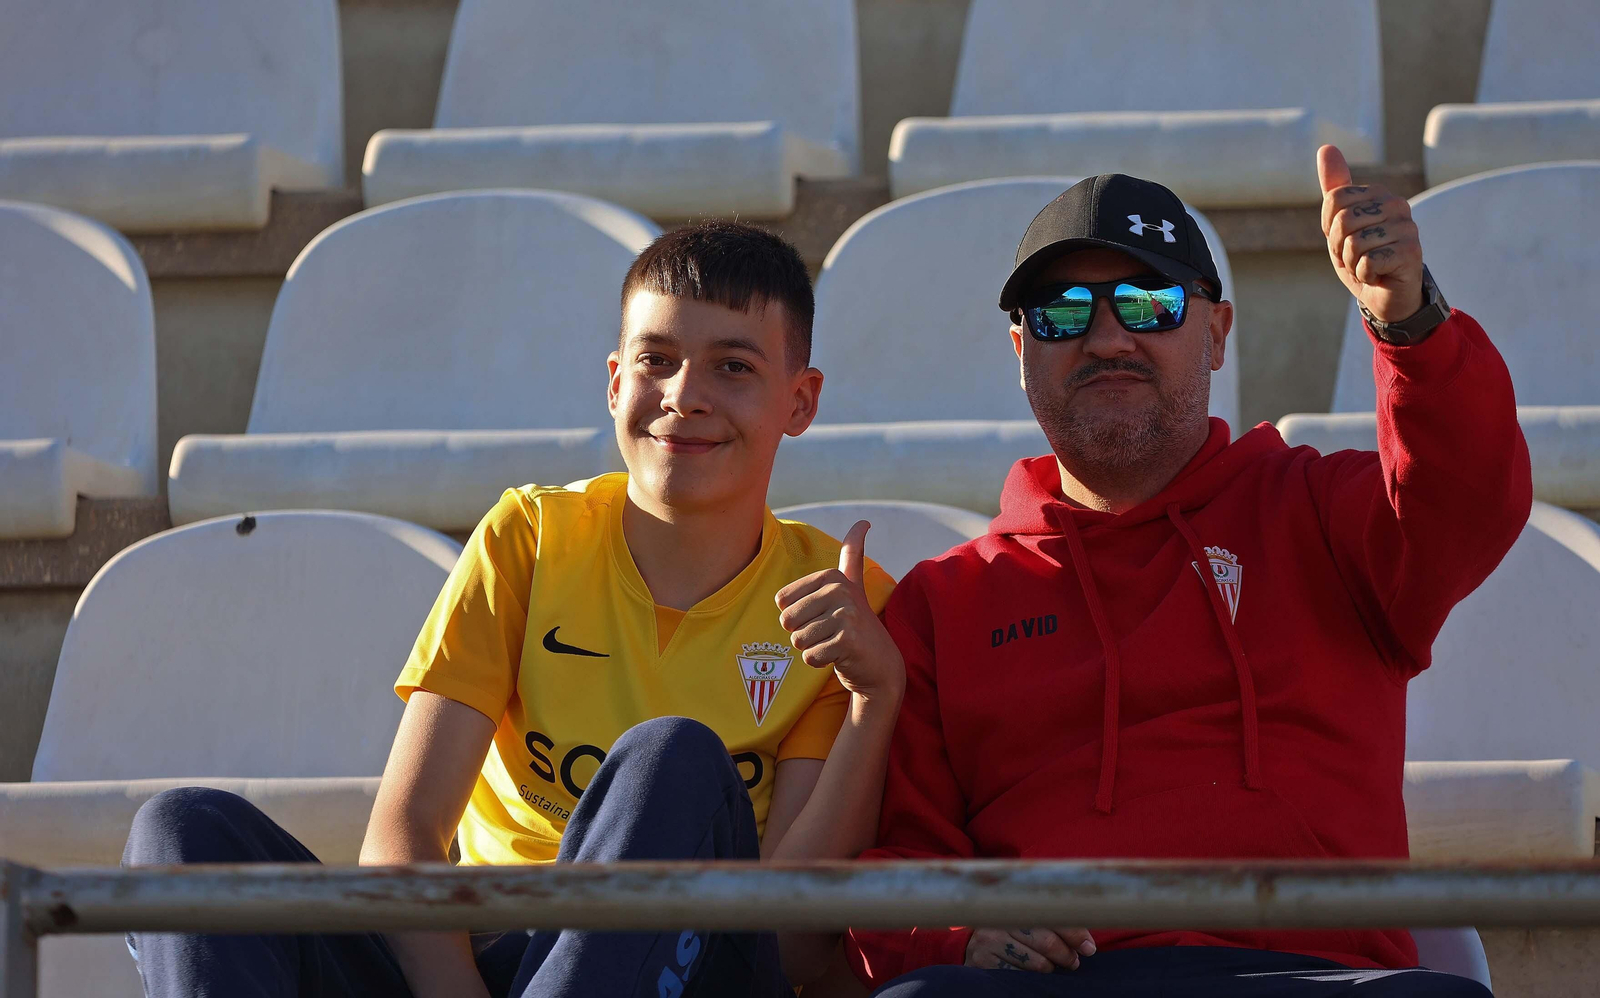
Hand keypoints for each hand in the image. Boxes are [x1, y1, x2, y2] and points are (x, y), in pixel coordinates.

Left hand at [775, 521, 903, 700]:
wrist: (879, 662)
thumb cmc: (855, 623)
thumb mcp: (853, 585)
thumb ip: (853, 553)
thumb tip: (864, 521)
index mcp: (831, 577)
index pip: (782, 601)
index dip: (795, 615)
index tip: (821, 616)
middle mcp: (839, 591)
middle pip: (788, 620)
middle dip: (802, 634)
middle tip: (827, 634)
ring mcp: (846, 615)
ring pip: (798, 640)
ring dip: (811, 648)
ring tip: (833, 643)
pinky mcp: (848, 641)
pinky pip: (810, 656)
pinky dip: (819, 662)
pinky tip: (837, 656)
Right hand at [964, 928, 1095, 972]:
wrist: (974, 944)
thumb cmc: (1012, 932)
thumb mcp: (1028, 920)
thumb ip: (1055, 924)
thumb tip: (1087, 944)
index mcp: (1016, 902)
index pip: (1052, 917)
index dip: (1074, 933)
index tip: (1088, 948)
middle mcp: (1001, 918)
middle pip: (1047, 941)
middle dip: (1066, 955)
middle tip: (1074, 962)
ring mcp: (990, 939)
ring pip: (1037, 962)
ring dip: (1051, 967)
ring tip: (1052, 966)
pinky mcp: (984, 960)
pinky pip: (1020, 975)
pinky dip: (1032, 977)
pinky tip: (1033, 973)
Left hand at [1318, 144, 1425, 322]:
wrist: (1386, 294)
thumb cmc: (1363, 257)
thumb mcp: (1339, 224)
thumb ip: (1335, 187)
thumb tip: (1326, 147)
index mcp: (1378, 194)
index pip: (1334, 201)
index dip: (1329, 228)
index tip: (1344, 240)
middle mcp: (1396, 204)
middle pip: (1342, 221)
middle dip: (1339, 247)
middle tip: (1356, 256)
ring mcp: (1407, 227)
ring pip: (1354, 243)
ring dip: (1353, 263)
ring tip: (1368, 265)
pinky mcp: (1411, 250)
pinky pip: (1368, 261)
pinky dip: (1366, 274)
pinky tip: (1379, 274)